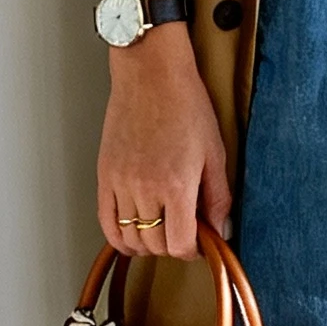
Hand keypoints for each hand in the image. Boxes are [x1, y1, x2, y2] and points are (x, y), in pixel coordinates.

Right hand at [97, 29, 231, 261]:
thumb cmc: (186, 106)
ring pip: (129, 237)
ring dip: (146, 243)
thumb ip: (218, 196)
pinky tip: (131, 235)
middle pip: (154, 244)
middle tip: (182, 234)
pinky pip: (105, 221)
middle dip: (171, 246)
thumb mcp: (214, 153)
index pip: (180, 243)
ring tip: (160, 231)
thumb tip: (221, 230)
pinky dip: (118, 236)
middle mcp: (145, 189)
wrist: (151, 75)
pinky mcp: (104, 175)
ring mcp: (121, 183)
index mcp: (176, 185)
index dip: (192, 250)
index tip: (199, 243)